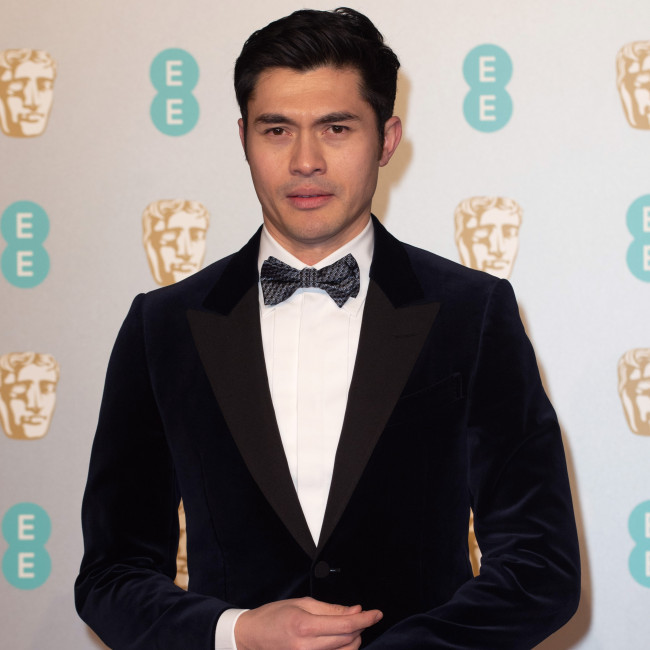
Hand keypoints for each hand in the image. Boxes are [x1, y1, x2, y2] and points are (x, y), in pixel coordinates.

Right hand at [234, 596, 382, 649]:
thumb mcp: (302, 604)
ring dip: (353, 641)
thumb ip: (331, 609)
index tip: (377, 613)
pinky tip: (340, 642)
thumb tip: (356, 610)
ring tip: (349, 629)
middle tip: (361, 617)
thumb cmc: (273, 616)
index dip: (366, 619)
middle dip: (360, 628)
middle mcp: (306, 648)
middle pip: (348, 642)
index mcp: (305, 626)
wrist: (250, 636)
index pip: (345, 626)